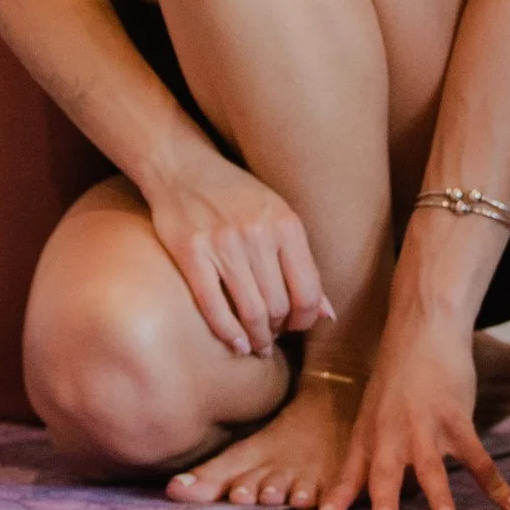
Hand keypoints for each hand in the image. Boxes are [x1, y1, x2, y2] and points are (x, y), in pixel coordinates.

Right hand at [142, 148, 327, 357]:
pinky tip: (236, 342)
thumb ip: (301, 262)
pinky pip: (214, 307)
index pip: (308, 291)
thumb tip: (328, 314)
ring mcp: (223, 244)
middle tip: (273, 336)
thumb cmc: (234, 194)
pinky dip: (229, 333)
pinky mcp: (191, 253)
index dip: (306, 319)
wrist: (181, 165)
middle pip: (279, 306)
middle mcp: (257, 233)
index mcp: (285, 222)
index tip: (296, 325)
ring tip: (257, 344)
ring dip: (258, 338)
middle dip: (279, 330)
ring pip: (251, 312)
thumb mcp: (276, 215)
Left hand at [318, 309, 509, 509]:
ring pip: (431, 465)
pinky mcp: (456, 417)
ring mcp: (426, 425)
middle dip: (384, 496)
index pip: (352, 469)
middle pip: (385, 468)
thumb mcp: (375, 409)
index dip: (339, 494)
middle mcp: (393, 432)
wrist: (424, 327)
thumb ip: (377, 447)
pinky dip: (496, 485)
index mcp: (369, 432)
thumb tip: (382, 489)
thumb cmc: (400, 373)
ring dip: (440, 495)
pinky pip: (478, 457)